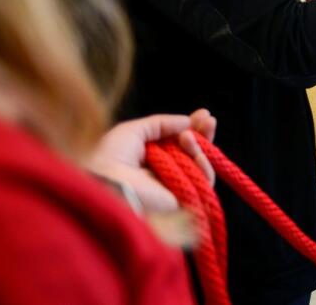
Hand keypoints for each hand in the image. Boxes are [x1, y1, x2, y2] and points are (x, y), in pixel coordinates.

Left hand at [86, 109, 217, 213]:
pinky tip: (197, 153)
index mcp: (150, 158)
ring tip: (187, 137)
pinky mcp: (183, 201)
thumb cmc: (111, 157)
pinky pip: (204, 183)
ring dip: (198, 147)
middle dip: (202, 134)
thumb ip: (161, 123)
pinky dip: (205, 166)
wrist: (106, 184)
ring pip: (200, 165)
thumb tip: (187, 121)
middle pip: (194, 152)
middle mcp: (164, 173)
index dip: (192, 127)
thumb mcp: (132, 130)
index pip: (178, 142)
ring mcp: (175, 187)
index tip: (203, 114)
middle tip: (209, 120)